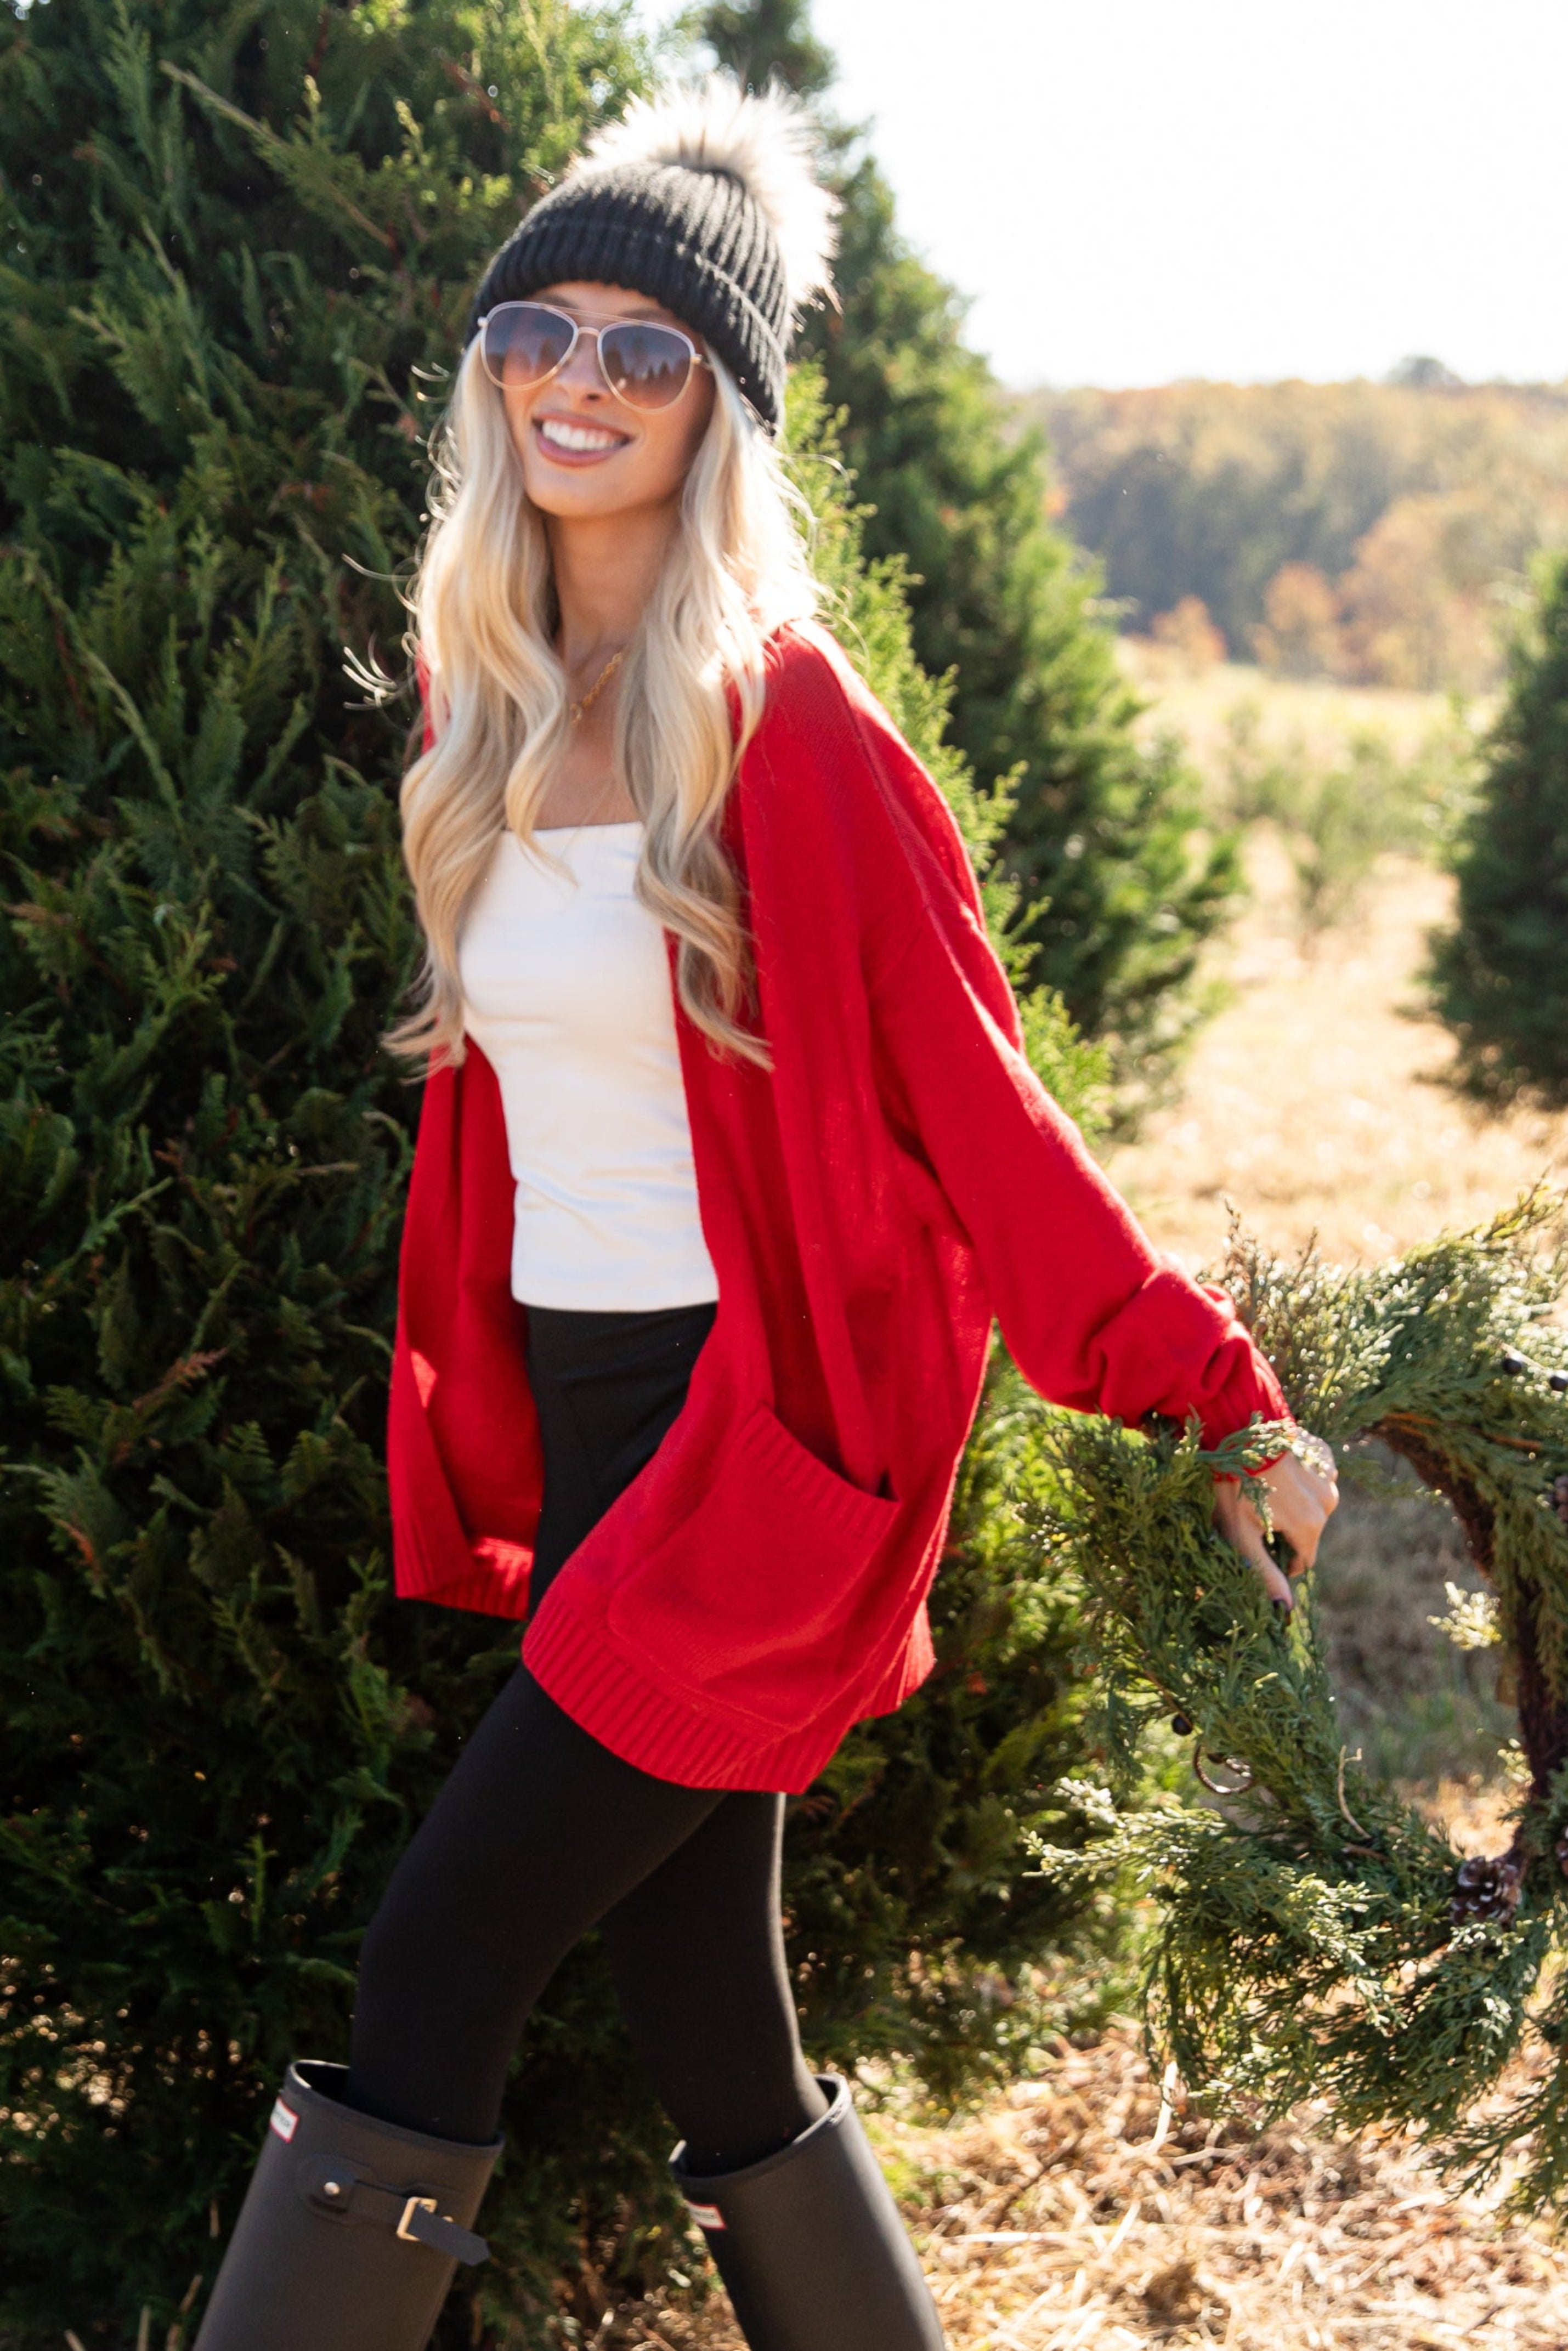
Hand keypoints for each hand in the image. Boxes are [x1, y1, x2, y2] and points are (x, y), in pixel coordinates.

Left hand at [1213, 1444, 1338, 1609]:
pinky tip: (1279, 1469)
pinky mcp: (1322, 1453)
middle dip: (1287, 1530)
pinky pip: (1318, 1475)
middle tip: (1256, 1513)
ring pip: (1316, 1504)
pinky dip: (1303, 1477)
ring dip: (1296, 1503)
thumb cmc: (1232, 1484)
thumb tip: (1286, 1610)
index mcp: (1310, 1526)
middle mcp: (1328, 1502)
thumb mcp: (1241, 1535)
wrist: (1234, 1426)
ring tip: (1266, 1489)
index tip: (1261, 1546)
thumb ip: (1265, 1573)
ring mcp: (1328, 1476)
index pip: (1303, 1559)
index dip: (1282, 1560)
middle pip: (1309, 1531)